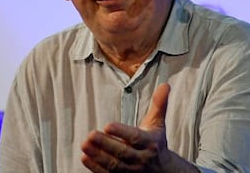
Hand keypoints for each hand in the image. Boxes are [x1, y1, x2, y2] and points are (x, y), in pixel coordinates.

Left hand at [80, 83, 198, 171]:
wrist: (164, 171)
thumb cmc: (156, 143)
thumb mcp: (158, 123)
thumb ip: (159, 104)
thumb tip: (165, 85)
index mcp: (150, 143)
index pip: (135, 137)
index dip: (121, 132)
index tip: (108, 125)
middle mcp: (141, 158)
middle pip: (122, 152)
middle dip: (106, 144)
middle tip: (91, 135)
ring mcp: (132, 171)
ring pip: (114, 165)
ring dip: (98, 156)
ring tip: (84, 145)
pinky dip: (96, 168)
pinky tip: (85, 158)